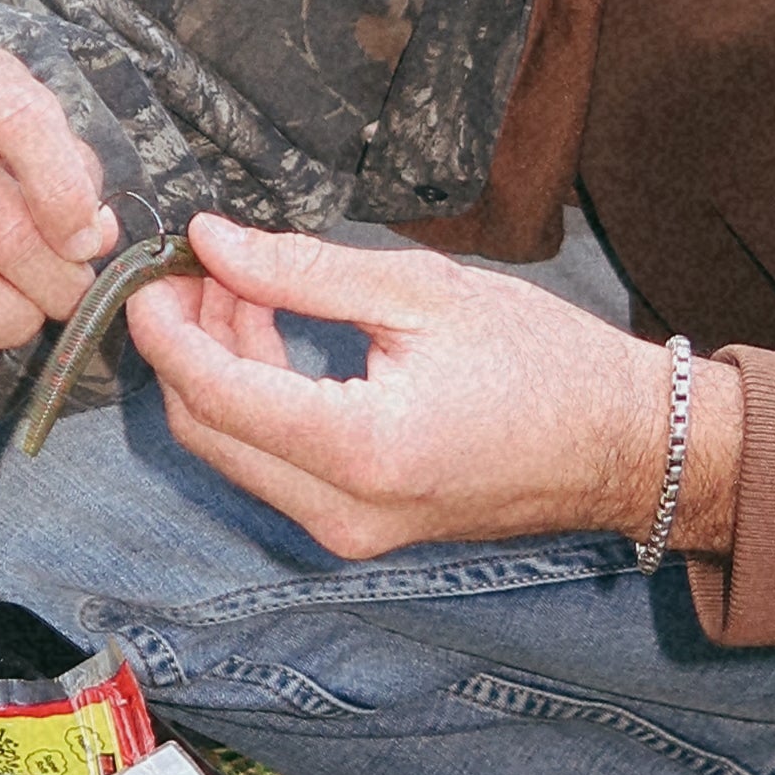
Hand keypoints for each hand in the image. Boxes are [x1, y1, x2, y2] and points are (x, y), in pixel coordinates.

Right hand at [0, 46, 117, 374]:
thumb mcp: (41, 136)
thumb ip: (79, 180)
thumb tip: (92, 240)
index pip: (22, 122)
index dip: (67, 196)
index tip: (87, 242)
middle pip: (1, 230)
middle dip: (57, 283)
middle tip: (70, 294)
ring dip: (14, 324)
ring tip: (27, 315)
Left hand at [126, 216, 742, 563]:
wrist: (623, 447)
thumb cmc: (544, 362)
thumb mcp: (424, 292)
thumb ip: (305, 271)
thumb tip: (212, 241)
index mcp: (362, 448)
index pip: (217, 393)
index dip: (166, 328)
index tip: (151, 269)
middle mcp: (342, 510)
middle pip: (207, 431)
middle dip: (184, 346)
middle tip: (199, 266)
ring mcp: (348, 532)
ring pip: (232, 451)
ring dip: (217, 369)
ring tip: (241, 284)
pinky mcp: (357, 531)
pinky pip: (272, 466)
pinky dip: (254, 401)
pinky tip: (271, 335)